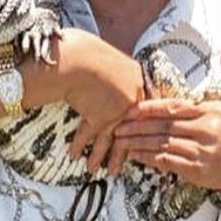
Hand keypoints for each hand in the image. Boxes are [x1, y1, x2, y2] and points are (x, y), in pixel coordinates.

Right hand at [54, 30, 145, 172]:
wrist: (77, 58)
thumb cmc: (88, 51)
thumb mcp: (111, 57)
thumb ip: (118, 73)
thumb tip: (115, 78)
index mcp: (138, 80)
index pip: (145, 108)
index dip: (143, 125)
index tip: (143, 137)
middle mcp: (131, 99)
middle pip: (132, 129)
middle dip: (124, 149)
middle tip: (120, 165)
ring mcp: (116, 111)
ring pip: (110, 139)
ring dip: (100, 156)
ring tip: (95, 170)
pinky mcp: (98, 118)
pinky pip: (89, 135)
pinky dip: (80, 145)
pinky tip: (75, 156)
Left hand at [109, 45, 220, 211]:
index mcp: (212, 112)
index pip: (175, 107)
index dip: (150, 108)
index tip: (131, 109)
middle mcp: (207, 131)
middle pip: (164, 126)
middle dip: (137, 127)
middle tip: (116, 126)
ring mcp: (202, 152)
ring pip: (163, 145)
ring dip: (139, 144)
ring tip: (119, 142)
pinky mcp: (199, 171)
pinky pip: (169, 163)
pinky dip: (151, 160)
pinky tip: (136, 157)